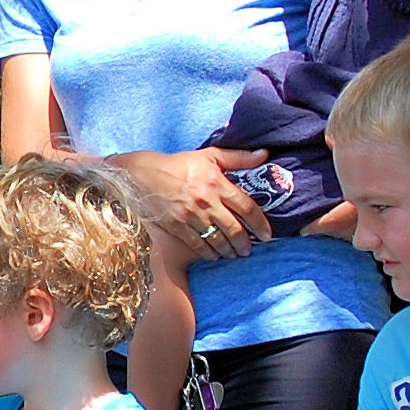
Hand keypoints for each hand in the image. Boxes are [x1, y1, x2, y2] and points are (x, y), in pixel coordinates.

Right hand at [113, 148, 279, 260]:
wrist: (142, 175)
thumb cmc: (178, 164)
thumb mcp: (209, 156)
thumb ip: (239, 157)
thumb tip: (265, 154)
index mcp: (216, 183)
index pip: (246, 207)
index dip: (260, 223)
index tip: (267, 235)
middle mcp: (206, 201)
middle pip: (234, 229)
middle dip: (245, 244)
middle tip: (250, 250)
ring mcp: (191, 216)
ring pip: (218, 240)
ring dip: (230, 251)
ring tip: (235, 254)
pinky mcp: (177, 226)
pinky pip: (198, 245)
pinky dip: (210, 253)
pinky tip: (216, 255)